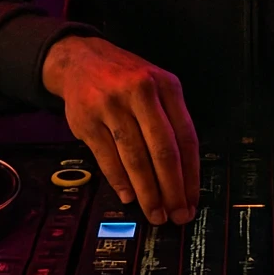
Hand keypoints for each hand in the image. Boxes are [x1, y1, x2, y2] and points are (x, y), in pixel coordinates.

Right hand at [41, 35, 198, 225]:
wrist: (81, 59)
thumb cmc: (126, 78)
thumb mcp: (155, 86)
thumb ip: (170, 120)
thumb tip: (182, 175)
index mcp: (166, 85)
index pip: (185, 136)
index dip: (190, 174)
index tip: (192, 200)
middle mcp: (141, 92)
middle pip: (162, 150)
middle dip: (172, 189)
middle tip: (176, 215)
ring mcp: (112, 105)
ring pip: (135, 158)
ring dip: (147, 192)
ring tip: (155, 213)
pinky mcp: (87, 120)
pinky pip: (108, 159)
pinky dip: (120, 182)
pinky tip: (129, 196)